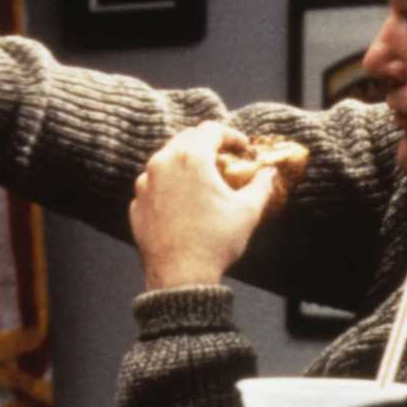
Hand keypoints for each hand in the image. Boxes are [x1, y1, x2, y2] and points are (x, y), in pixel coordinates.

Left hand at [130, 122, 278, 289]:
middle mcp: (162, 163)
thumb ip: (261, 185)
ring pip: (166, 160)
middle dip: (207, 144)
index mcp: (191, 158)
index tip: (243, 148)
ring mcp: (145, 184)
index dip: (231, 135)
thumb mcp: (247, 211)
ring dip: (186, 162)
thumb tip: (270, 173)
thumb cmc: (215, 242)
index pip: (211, 129)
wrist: (180, 277)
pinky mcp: (136, 203)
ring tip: (203, 178)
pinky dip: (170, 184)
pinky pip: (154, 184)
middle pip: (186, 139)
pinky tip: (183, 200)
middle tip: (224, 158)